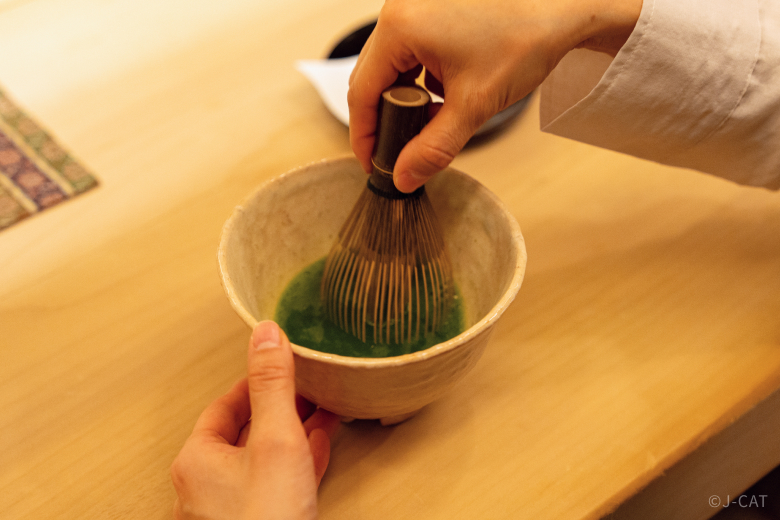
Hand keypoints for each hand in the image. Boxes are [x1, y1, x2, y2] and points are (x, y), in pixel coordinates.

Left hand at [171, 321, 339, 519]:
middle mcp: (207, 484)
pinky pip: (276, 483)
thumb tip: (265, 332)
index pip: (226, 405)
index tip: (281, 363)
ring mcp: (231, 508)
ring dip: (294, 432)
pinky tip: (321, 449)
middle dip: (281, 405)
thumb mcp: (276, 439)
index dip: (256, 381)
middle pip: (245, 430)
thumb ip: (273, 385)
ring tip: (324, 409)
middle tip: (309, 384)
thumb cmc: (267, 519)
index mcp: (199, 459)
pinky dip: (299, 462)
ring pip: (264, 458)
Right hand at [348, 0, 641, 191]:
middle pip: (373, 78)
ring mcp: (416, 6)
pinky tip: (449, 94)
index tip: (374, 162)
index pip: (361, 92)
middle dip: (386, 118)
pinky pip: (413, 52)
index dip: (364, 135)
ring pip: (393, 67)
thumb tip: (404, 176)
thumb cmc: (525, 38)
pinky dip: (424, 79)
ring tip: (433, 121)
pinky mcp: (433, 9)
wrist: (565, 6)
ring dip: (407, 99)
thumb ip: (433, 148)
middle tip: (399, 151)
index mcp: (399, 27)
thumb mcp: (473, 106)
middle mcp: (400, 10)